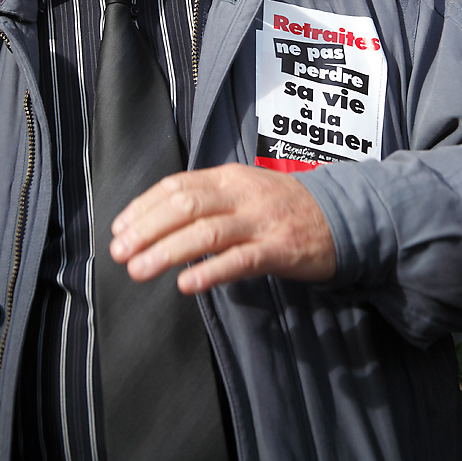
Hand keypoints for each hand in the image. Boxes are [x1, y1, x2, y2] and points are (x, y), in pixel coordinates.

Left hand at [109, 163, 336, 293]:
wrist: (343, 215)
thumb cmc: (283, 206)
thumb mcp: (243, 189)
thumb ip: (207, 198)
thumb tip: (157, 218)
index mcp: (227, 176)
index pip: (176, 185)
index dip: (143, 206)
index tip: (118, 228)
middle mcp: (241, 193)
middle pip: (185, 205)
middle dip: (147, 229)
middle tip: (120, 252)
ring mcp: (261, 220)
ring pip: (206, 232)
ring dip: (167, 252)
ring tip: (140, 270)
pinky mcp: (280, 249)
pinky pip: (240, 260)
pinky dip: (210, 272)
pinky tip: (187, 285)